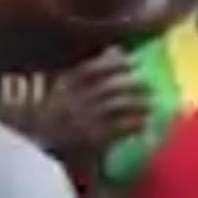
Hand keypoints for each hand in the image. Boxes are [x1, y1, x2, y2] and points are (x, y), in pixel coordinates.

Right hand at [32, 49, 150, 158]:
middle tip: (148, 85)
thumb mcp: (70, 88)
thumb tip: (118, 48)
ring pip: (117, 105)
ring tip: (149, 105)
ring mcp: (82, 121)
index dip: (114, 63)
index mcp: (65, 86)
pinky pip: (120, 127)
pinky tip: (142, 124)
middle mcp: (73, 101)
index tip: (131, 62)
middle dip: (132, 84)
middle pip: (108, 86)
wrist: (48, 149)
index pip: (91, 68)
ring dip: (138, 104)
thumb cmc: (63, 114)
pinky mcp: (93, 140)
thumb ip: (92, 68)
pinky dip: (135, 124)